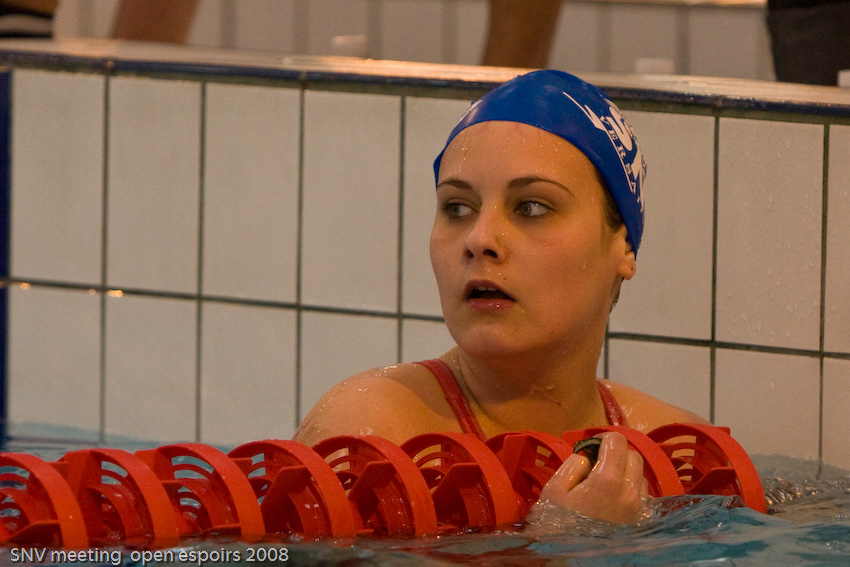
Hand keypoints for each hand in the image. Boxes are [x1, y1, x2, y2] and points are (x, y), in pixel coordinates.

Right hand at [534, 432, 649, 524]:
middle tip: (598, 463)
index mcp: (607, 479)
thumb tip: (587, 457)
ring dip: (626, 473)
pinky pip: (643, 498)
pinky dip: (632, 492)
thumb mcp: (554, 489)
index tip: (592, 446)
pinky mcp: (642, 523)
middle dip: (617, 454)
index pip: (617, 440)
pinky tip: (615, 501)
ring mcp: (639, 509)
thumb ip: (573, 465)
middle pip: (634, 456)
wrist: (572, 561)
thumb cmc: (558, 524)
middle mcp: (630, 492)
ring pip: (640, 476)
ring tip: (606, 484)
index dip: (603, 438)